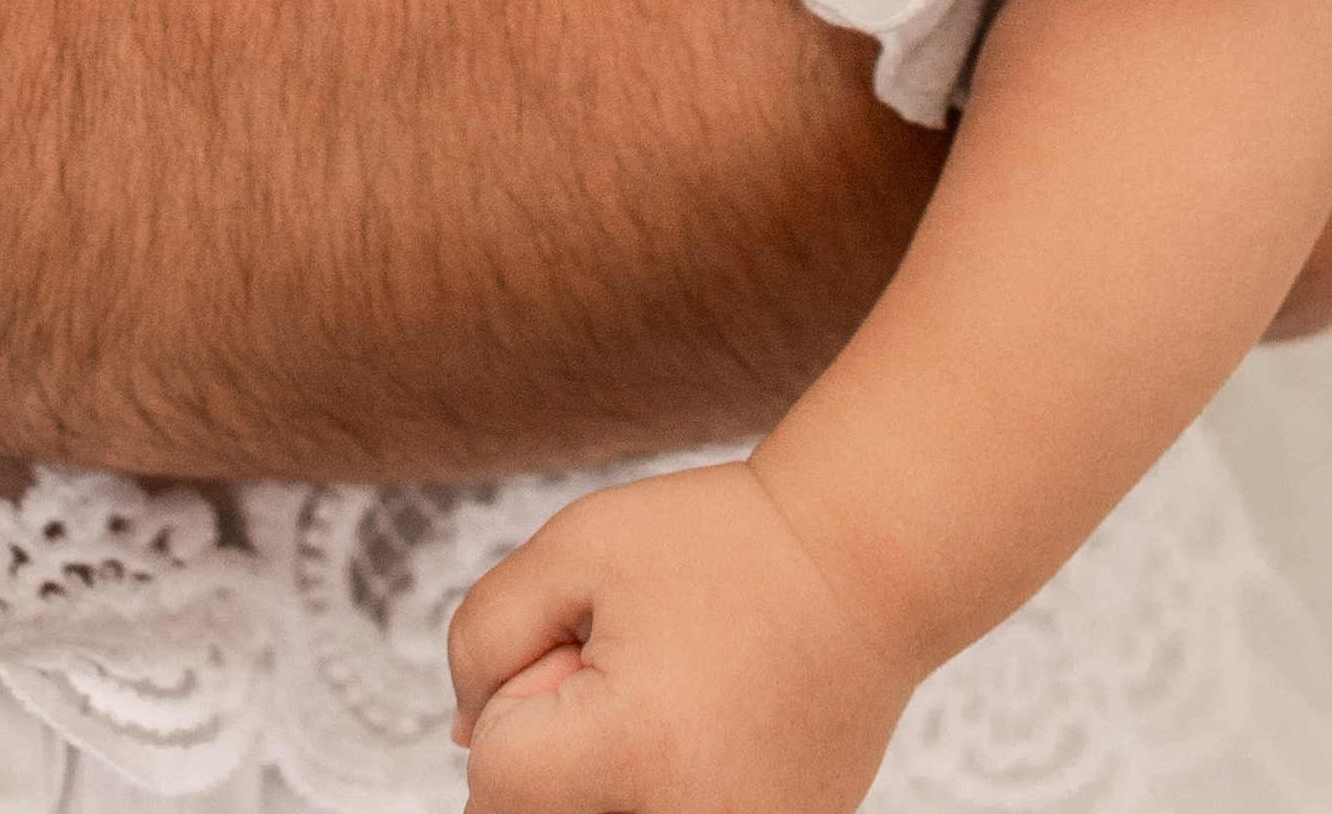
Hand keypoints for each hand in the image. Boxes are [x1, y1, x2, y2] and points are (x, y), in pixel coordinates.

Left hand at [448, 463, 915, 813]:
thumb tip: (464, 740)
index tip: (586, 645)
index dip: (521, 695)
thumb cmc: (724, 544)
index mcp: (631, 757)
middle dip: (553, 751)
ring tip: (665, 706)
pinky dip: (658, 787)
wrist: (867, 566)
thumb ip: (483, 638)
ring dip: (601, 777)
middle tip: (625, 673)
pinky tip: (705, 729)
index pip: (492, 779)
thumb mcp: (575, 545)